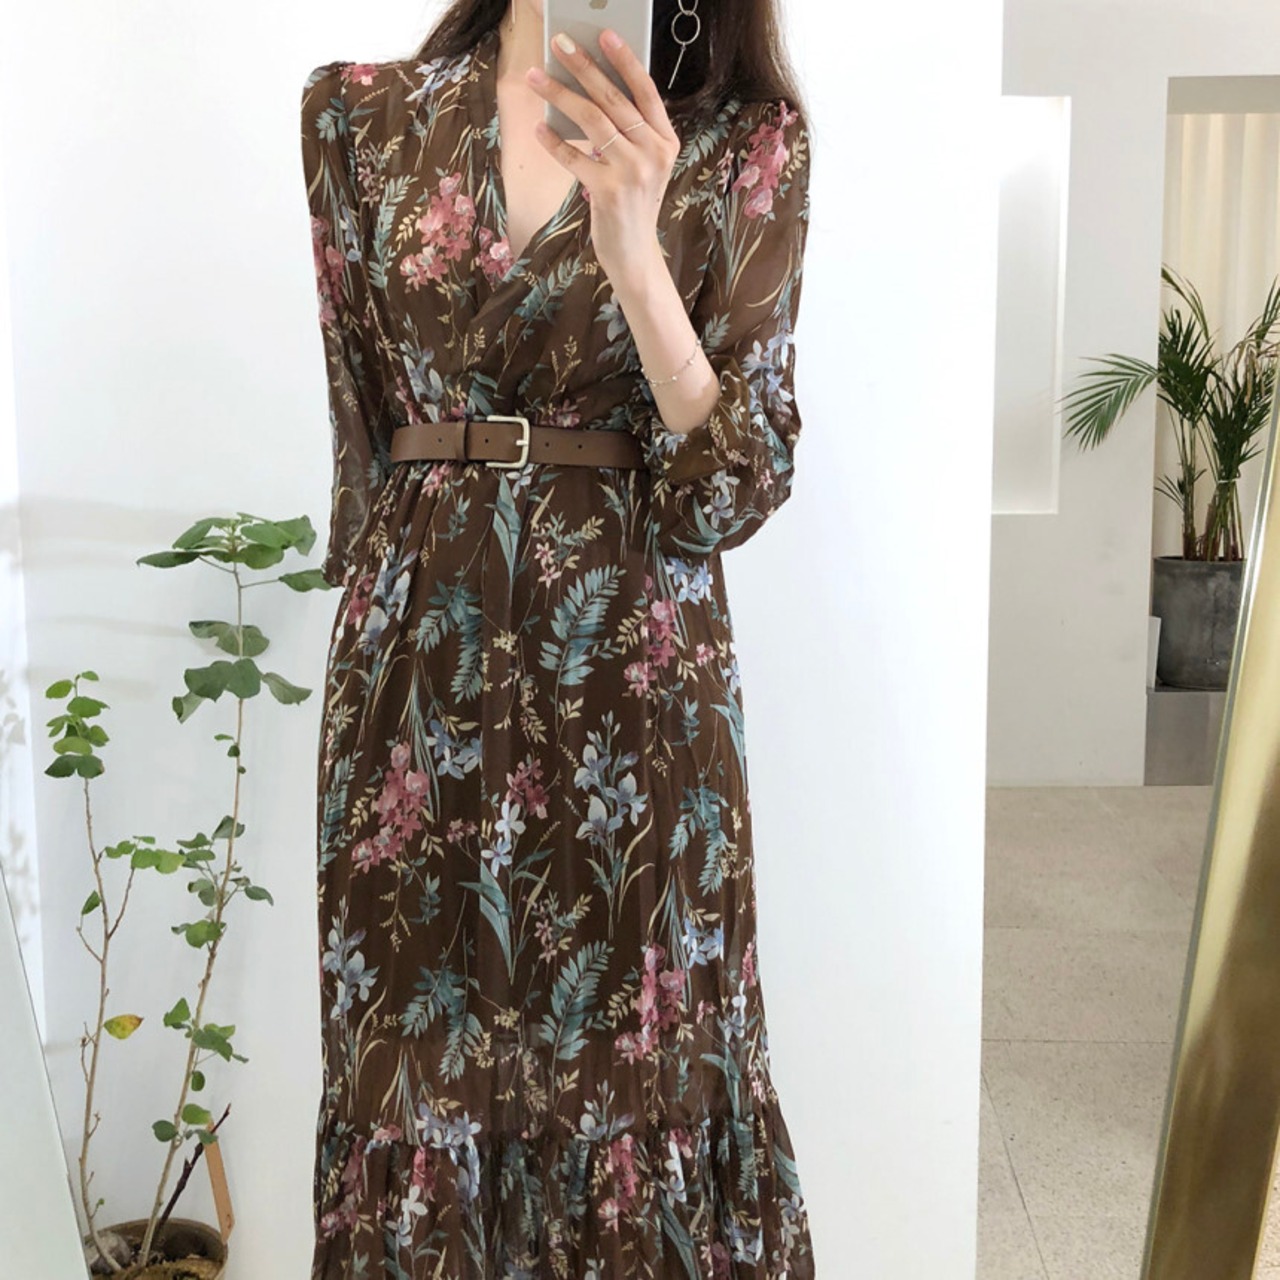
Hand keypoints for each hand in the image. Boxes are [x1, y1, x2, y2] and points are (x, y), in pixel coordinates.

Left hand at [526, 28, 680, 286]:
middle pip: (612, 100)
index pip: (646, 92)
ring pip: (590, 121)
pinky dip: (553, 141)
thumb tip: (590, 89)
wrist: (634, 254)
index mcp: (666, 142)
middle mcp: (654, 154)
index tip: (604, 34)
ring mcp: (633, 173)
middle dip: (582, 66)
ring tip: (535, 78)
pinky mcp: (609, 192)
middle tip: (559, 44)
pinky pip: (574, 157)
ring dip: (559, 94)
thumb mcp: (643, 165)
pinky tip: (539, 127)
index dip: (625, 60)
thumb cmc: (633, 203)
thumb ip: (628, 132)